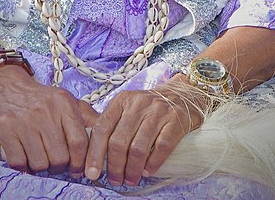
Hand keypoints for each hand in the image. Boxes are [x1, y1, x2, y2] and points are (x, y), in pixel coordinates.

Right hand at [0, 66, 98, 175]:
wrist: (6, 86)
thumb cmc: (40, 99)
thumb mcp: (65, 100)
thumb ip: (87, 117)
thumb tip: (106, 136)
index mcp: (62, 103)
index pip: (79, 142)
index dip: (80, 161)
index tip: (77, 169)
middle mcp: (44, 111)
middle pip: (59, 157)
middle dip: (59, 165)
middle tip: (55, 160)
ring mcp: (23, 121)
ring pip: (40, 164)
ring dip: (41, 166)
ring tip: (40, 155)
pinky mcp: (5, 130)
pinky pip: (19, 163)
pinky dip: (23, 165)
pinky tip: (25, 154)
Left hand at [84, 76, 208, 185]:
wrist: (182, 94)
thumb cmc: (149, 108)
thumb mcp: (128, 107)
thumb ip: (113, 124)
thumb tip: (94, 155)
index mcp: (122, 100)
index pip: (102, 127)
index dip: (95, 153)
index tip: (92, 172)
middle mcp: (138, 103)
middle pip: (119, 141)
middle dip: (114, 166)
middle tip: (115, 180)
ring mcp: (158, 111)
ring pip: (138, 147)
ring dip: (132, 169)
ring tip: (131, 179)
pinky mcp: (176, 120)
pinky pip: (161, 147)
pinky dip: (153, 164)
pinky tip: (147, 171)